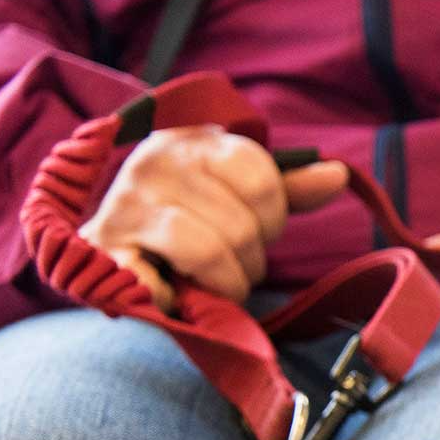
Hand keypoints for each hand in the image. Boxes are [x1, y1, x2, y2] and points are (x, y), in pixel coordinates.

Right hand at [80, 124, 346, 311]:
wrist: (115, 246)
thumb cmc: (191, 216)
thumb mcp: (239, 193)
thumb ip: (288, 187)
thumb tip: (336, 174)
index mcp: (193, 141)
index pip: (263, 179)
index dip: (274, 217)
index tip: (259, 228)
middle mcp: (153, 163)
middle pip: (242, 225)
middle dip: (251, 259)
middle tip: (235, 262)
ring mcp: (123, 206)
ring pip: (208, 251)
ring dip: (226, 284)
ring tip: (217, 283)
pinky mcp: (103, 252)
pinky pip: (159, 283)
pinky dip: (177, 299)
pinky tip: (173, 291)